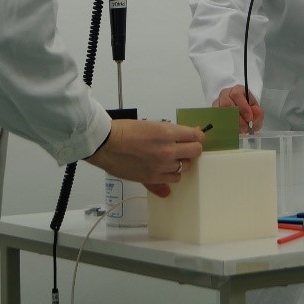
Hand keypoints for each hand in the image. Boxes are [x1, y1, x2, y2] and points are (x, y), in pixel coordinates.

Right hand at [85, 118, 204, 196]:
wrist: (105, 144)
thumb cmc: (125, 130)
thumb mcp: (152, 124)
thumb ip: (172, 132)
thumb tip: (192, 133)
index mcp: (167, 132)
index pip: (196, 136)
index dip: (198, 136)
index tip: (194, 137)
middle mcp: (168, 150)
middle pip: (196, 152)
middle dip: (192, 148)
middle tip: (184, 147)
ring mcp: (161, 166)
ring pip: (186, 167)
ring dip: (181, 162)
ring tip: (171, 158)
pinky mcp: (153, 179)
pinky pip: (174, 179)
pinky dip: (172, 174)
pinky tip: (165, 169)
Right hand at [213, 84, 262, 133]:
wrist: (240, 113)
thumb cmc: (248, 110)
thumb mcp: (256, 111)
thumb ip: (258, 114)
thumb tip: (254, 116)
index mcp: (237, 90)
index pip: (237, 95)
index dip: (243, 107)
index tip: (249, 118)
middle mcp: (225, 94)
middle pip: (226, 103)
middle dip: (237, 118)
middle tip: (245, 129)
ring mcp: (217, 102)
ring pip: (220, 112)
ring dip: (230, 123)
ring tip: (239, 131)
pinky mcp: (213, 112)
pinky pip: (215, 118)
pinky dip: (223, 126)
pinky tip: (231, 131)